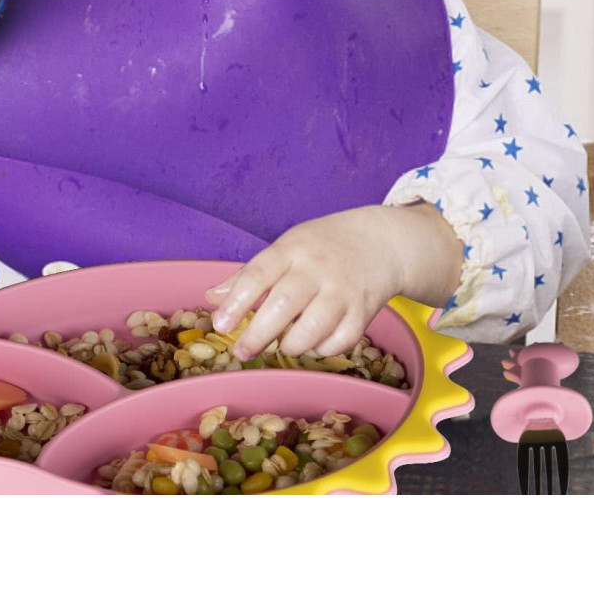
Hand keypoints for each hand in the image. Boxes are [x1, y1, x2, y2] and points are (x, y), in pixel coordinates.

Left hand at [205, 202, 461, 360]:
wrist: (382, 242)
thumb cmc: (323, 246)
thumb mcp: (286, 248)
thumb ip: (250, 274)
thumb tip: (211, 297)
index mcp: (293, 249)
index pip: (259, 273)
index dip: (237, 301)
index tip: (220, 324)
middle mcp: (318, 269)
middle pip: (284, 305)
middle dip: (259, 334)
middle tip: (243, 351)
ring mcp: (343, 291)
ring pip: (313, 328)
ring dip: (292, 344)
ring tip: (284, 343)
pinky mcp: (363, 312)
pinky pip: (340, 342)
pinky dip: (323, 348)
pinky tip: (316, 341)